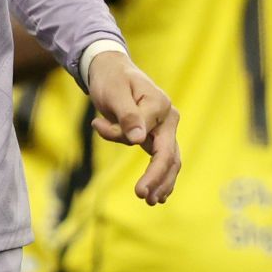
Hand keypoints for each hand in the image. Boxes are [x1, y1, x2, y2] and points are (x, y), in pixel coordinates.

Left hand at [86, 50, 179, 204]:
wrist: (112, 69)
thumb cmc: (111, 79)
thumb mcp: (113, 93)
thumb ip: (126, 115)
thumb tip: (139, 140)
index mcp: (159, 105)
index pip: (149, 136)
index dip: (129, 145)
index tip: (100, 131)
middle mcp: (168, 117)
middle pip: (169, 154)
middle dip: (157, 178)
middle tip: (143, 197)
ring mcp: (165, 128)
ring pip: (170, 160)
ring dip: (163, 182)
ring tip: (151, 201)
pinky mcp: (158, 136)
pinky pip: (164, 159)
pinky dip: (162, 177)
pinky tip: (159, 195)